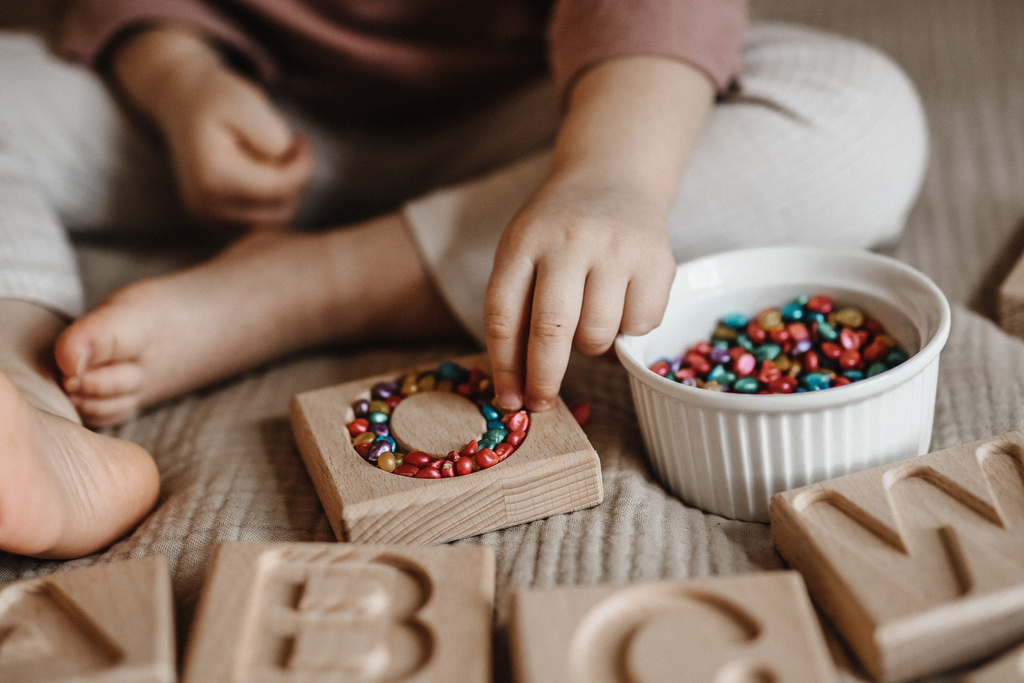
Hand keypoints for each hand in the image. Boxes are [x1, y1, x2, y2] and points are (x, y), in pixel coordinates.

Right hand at [160, 65, 313, 227]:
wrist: (179, 102)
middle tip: (288, 147)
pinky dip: (269, 200)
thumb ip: (272, 137)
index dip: (302, 166)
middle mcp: (206, 205)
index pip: (278, 188)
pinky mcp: (215, 221)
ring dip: (282, 191)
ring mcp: (208, 217)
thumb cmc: (216, 99)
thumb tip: (289, 168)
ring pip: (273, 219)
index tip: (302, 140)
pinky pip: (260, 221)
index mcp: (213, 177)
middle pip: (278, 210)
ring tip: (272, 158)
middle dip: (292, 180)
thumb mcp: (247, 103)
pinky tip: (261, 172)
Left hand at [484, 174, 676, 410]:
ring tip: (590, 320)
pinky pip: (640, 326)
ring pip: (597, 335)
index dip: (505, 367)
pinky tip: (622, 305)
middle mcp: (569, 241)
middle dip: (544, 378)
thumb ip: (517, 308)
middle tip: (542, 402)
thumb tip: (517, 387)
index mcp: (524, 242)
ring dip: (591, 347)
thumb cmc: (558, 230)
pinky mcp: (657, 260)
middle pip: (551, 330)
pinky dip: (629, 331)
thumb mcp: (523, 251)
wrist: (614, 176)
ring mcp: (616, 249)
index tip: (508, 400)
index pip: (504, 315)